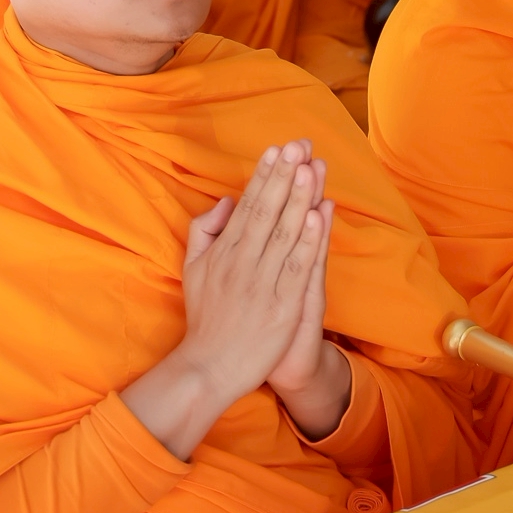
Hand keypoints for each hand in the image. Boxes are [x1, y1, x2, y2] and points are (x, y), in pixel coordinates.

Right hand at [120, 141, 343, 457]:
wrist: (209, 368)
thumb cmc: (205, 317)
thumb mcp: (193, 269)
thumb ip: (205, 231)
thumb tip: (226, 200)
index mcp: (223, 251)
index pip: (248, 205)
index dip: (264, 175)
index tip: (278, 148)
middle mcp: (243, 262)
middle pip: (268, 211)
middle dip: (285, 175)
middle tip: (299, 144)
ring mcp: (263, 283)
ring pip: (285, 233)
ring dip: (300, 198)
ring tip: (312, 167)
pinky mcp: (282, 305)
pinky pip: (298, 266)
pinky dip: (310, 240)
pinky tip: (319, 215)